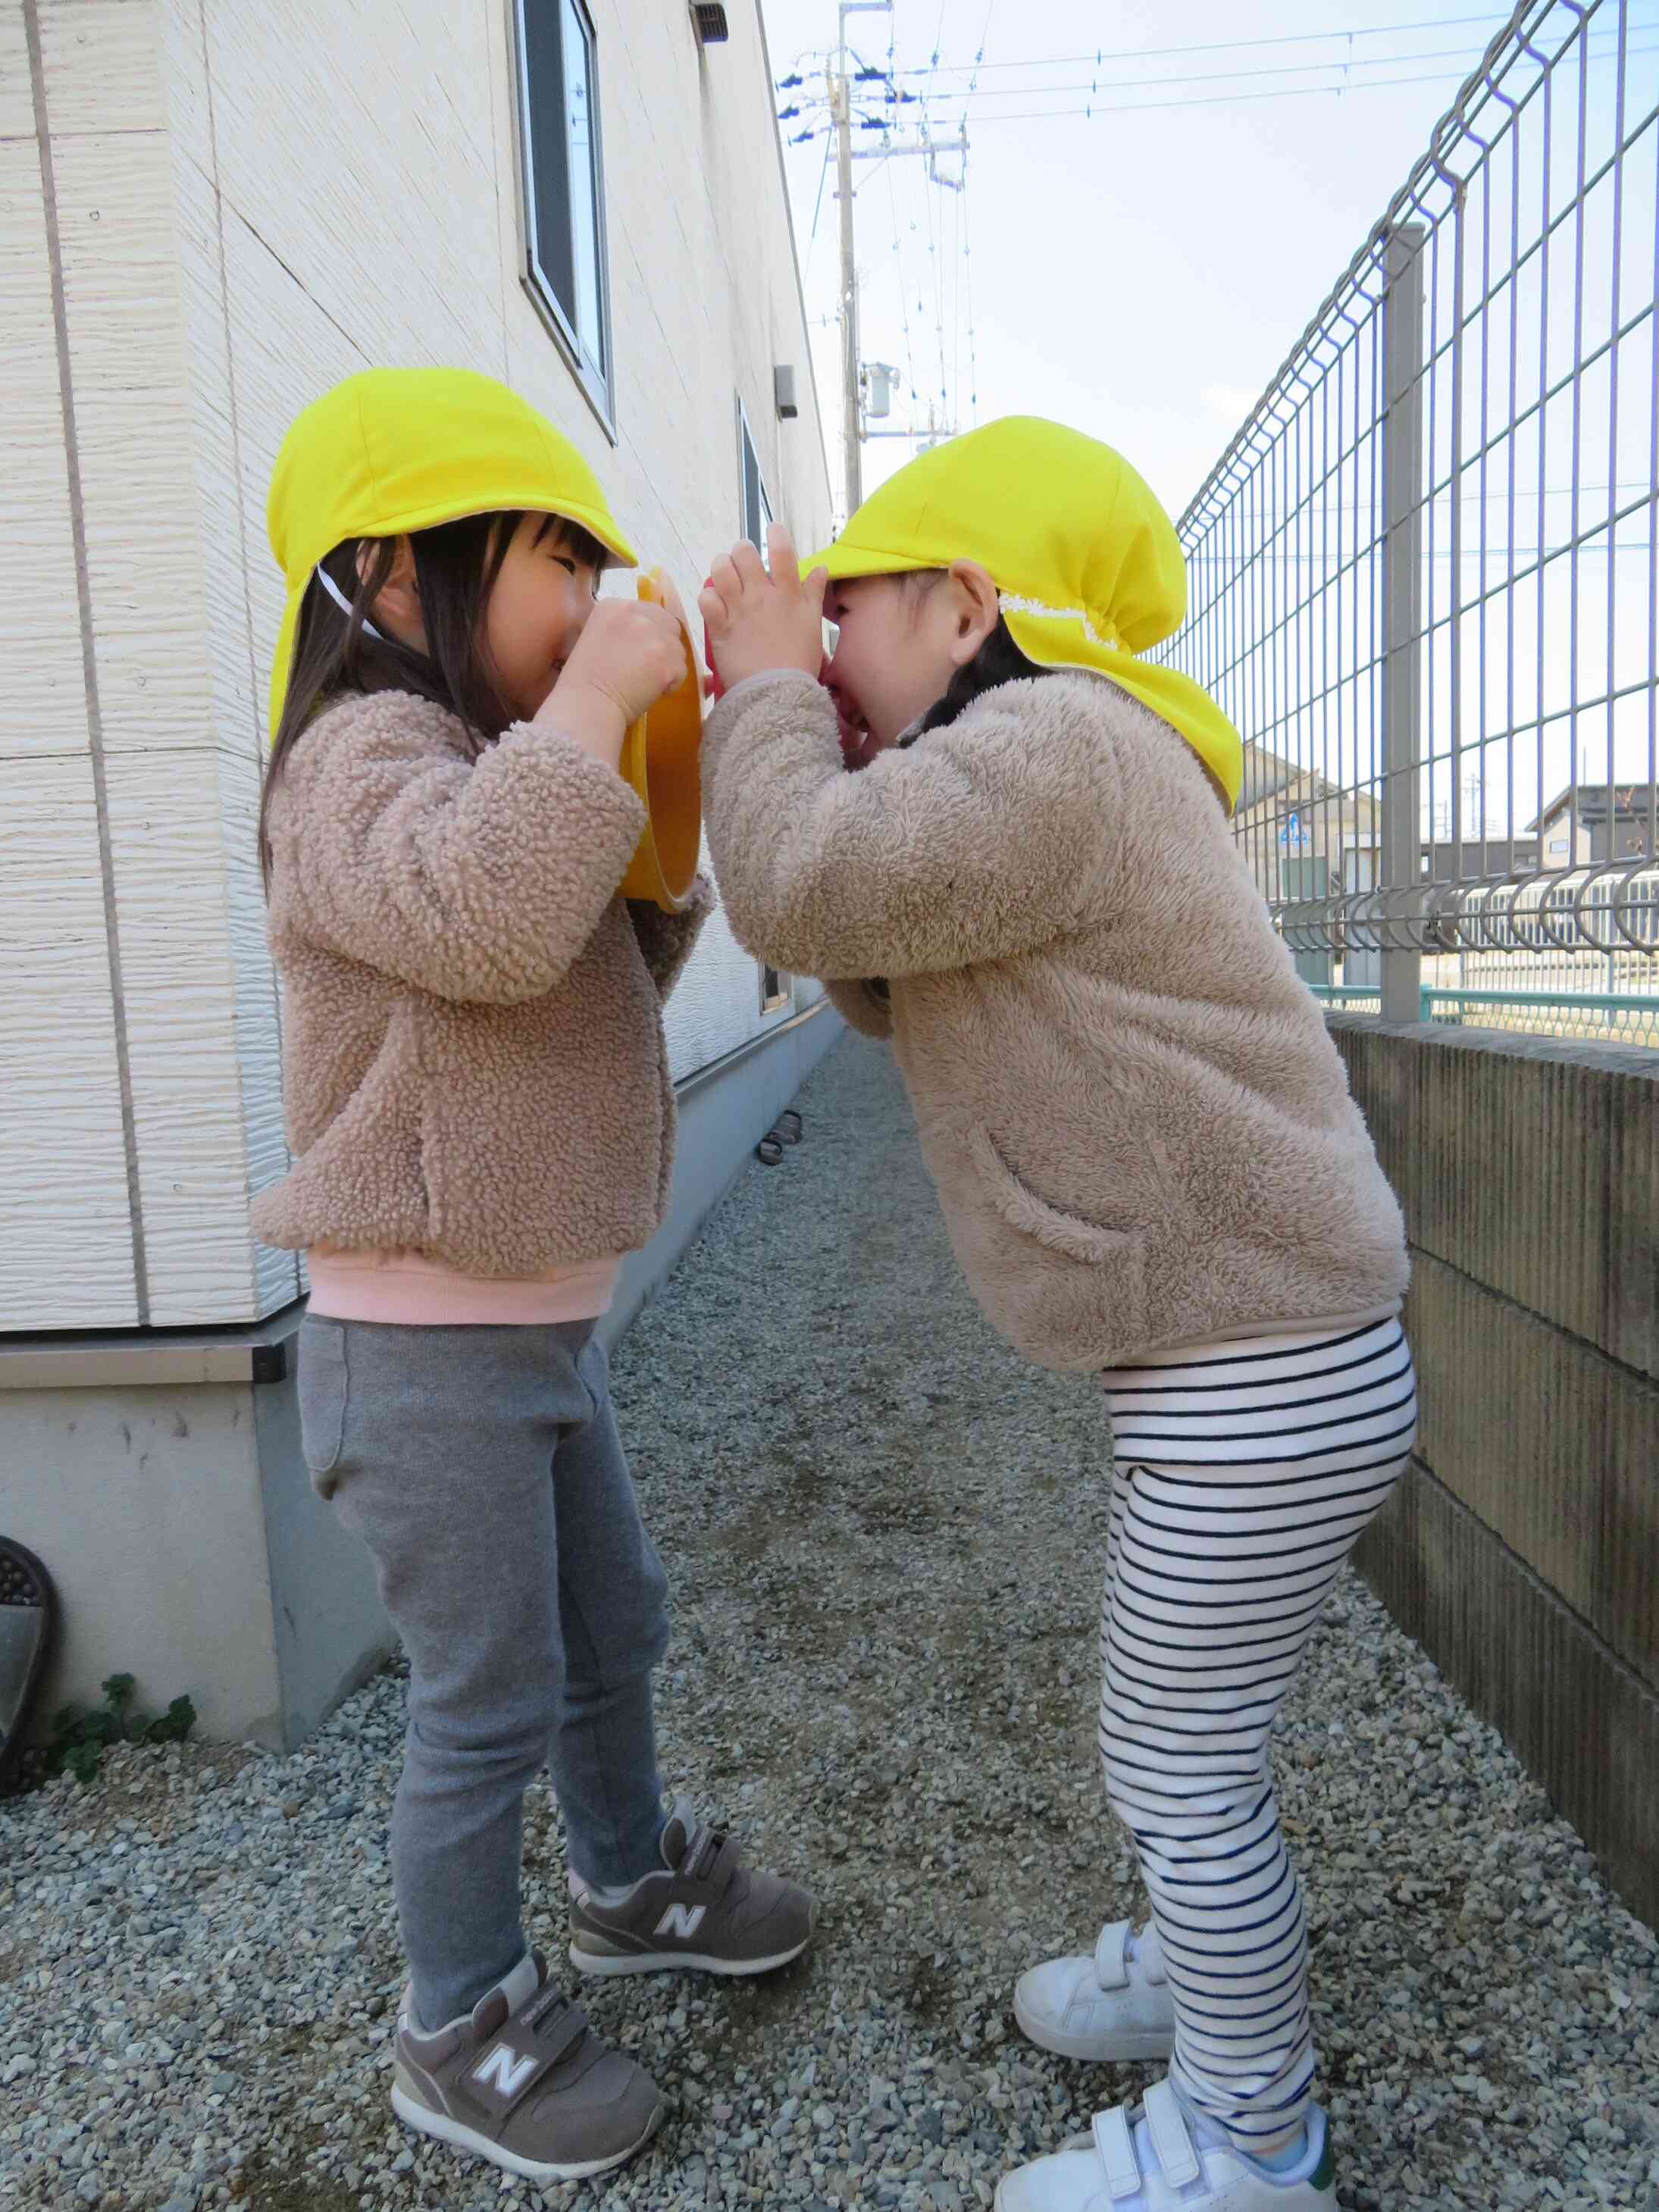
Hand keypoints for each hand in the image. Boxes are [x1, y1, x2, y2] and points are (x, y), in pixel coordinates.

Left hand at [699, 525, 826, 690]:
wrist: (777, 694)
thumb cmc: (799, 661)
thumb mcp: (813, 625)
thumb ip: (814, 593)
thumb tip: (820, 568)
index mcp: (788, 595)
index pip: (782, 551)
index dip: (776, 534)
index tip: (773, 530)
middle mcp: (761, 596)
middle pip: (744, 553)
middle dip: (741, 552)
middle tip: (743, 563)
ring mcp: (738, 610)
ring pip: (721, 569)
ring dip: (721, 567)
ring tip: (725, 578)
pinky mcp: (719, 627)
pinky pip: (706, 598)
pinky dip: (708, 597)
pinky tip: (716, 604)